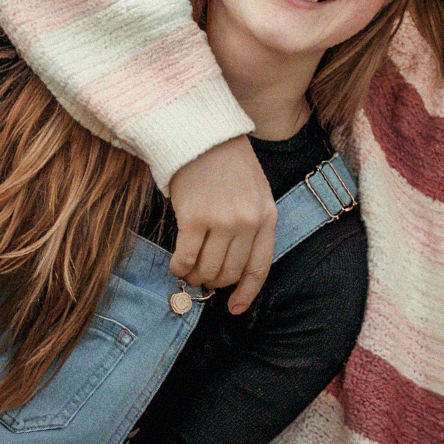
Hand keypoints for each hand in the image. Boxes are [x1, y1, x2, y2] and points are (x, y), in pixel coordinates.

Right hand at [166, 136, 276, 314]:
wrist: (204, 134)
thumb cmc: (228, 163)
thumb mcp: (255, 192)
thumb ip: (251, 225)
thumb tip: (232, 266)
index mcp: (267, 216)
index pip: (259, 267)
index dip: (247, 292)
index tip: (235, 308)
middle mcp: (248, 222)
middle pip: (230, 272)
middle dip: (214, 282)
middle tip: (202, 278)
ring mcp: (222, 221)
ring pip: (208, 269)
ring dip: (195, 276)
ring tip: (188, 271)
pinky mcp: (195, 219)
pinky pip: (186, 258)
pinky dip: (179, 267)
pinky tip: (176, 264)